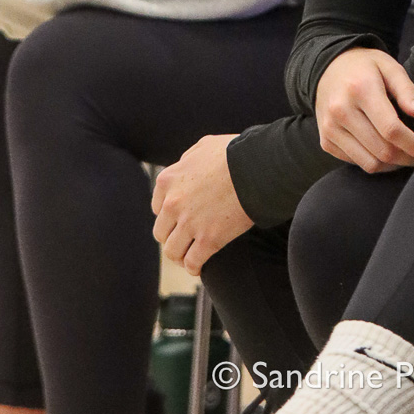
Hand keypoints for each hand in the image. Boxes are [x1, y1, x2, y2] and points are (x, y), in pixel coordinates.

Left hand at [152, 135, 252, 274]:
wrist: (256, 167)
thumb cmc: (234, 153)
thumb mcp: (203, 146)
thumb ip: (188, 159)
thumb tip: (185, 166)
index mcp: (169, 180)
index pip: (157, 207)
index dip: (168, 215)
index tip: (178, 220)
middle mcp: (173, 203)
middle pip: (161, 232)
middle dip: (172, 236)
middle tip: (185, 239)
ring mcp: (190, 224)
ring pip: (172, 251)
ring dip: (180, 255)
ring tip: (189, 256)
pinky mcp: (209, 240)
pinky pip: (192, 263)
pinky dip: (194, 267)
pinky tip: (199, 267)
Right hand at [315, 48, 413, 172]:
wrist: (327, 68)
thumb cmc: (365, 68)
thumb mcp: (389, 67)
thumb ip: (406, 90)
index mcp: (361, 89)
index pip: (391, 130)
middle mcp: (341, 111)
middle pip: (382, 151)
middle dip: (407, 158)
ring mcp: (330, 128)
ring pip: (369, 163)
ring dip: (392, 165)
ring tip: (403, 154)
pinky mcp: (325, 141)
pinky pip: (355, 162)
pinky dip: (373, 161)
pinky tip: (381, 149)